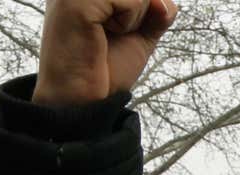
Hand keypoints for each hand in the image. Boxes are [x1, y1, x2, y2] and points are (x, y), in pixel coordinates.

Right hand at [34, 0, 177, 106]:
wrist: (83, 99)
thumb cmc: (105, 69)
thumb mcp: (141, 33)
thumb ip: (158, 11)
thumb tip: (163, 2)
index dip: (145, 9)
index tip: (117, 28)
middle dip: (142, 13)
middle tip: (111, 33)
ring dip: (134, 19)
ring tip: (105, 34)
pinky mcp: (76, 1)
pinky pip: (133, 0)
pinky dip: (128, 23)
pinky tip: (102, 34)